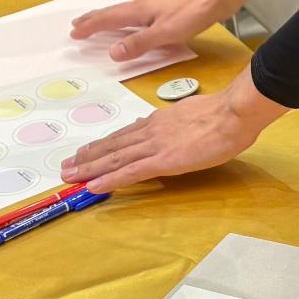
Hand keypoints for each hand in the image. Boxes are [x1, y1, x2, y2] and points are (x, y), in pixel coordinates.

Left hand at [63, 66, 288, 192]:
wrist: (232, 113)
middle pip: (112, 146)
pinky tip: (93, 186)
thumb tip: (172, 130)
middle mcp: (150, 132)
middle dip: (87, 157)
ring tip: (69, 176)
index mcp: (158, 121)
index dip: (103, 145)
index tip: (86, 152)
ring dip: (89, 168)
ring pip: (114, 158)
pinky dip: (109, 179)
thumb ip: (177, 125)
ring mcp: (154, 146)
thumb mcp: (192, 115)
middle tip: (66, 166)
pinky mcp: (163, 161)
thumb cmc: (222, 115)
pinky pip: (129, 172)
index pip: (124, 135)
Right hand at [69, 0, 269, 62]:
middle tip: (77, 25)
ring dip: (108, 19)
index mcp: (139, 11)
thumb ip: (138, 43)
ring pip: (124, 13)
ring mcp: (155, 6)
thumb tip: (113, 52)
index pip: (107, 19)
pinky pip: (137, 15)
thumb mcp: (164, 33)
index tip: (74, 34)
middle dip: (93, 20)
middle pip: (112, 13)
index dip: (90, 27)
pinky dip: (125, 20)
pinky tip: (133, 24)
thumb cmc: (194, 12)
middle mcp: (144, 6)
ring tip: (98, 23)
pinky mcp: (166, 9)